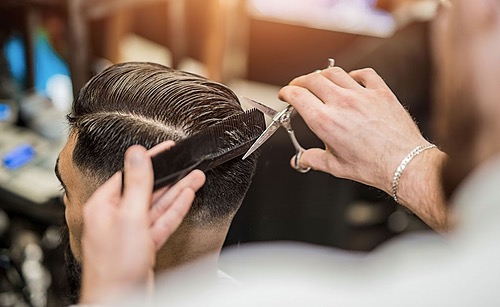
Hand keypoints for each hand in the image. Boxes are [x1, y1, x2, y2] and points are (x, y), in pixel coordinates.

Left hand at [79, 144, 205, 303]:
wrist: (121, 298)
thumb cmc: (115, 266)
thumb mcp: (130, 216)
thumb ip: (137, 183)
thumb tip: (136, 154)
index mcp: (104, 206)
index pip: (129, 174)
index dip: (149, 160)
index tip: (164, 150)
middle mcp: (116, 217)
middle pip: (147, 190)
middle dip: (169, 178)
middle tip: (185, 165)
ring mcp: (132, 231)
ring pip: (157, 206)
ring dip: (177, 192)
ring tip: (194, 178)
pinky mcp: (144, 244)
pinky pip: (161, 222)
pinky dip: (175, 210)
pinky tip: (186, 198)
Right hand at [279, 67, 429, 193]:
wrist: (404, 164)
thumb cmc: (373, 166)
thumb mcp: (335, 166)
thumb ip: (313, 159)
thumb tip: (301, 160)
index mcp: (326, 121)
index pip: (297, 95)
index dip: (286, 92)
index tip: (285, 94)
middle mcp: (342, 103)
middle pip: (312, 79)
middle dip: (300, 81)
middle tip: (298, 87)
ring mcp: (362, 95)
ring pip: (335, 72)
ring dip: (322, 75)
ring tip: (320, 81)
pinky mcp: (381, 92)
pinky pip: (364, 73)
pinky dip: (353, 74)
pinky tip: (351, 80)